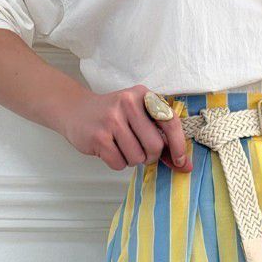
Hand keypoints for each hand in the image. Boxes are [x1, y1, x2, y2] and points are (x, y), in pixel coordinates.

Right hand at [59, 84, 190, 172]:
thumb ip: (163, 139)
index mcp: (143, 95)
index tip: (180, 161)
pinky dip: (117, 163)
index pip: (171, 122)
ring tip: (121, 146)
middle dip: (150, 157)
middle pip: (155, 146)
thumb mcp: (139, 118)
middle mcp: (128, 102)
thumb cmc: (115, 118)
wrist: (76, 110)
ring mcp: (112, 119)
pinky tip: (109, 149)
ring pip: (137, 158)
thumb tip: (185, 166)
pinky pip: (119, 163)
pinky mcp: (98, 136)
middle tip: (140, 151)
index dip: (178, 145)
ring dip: (131, 160)